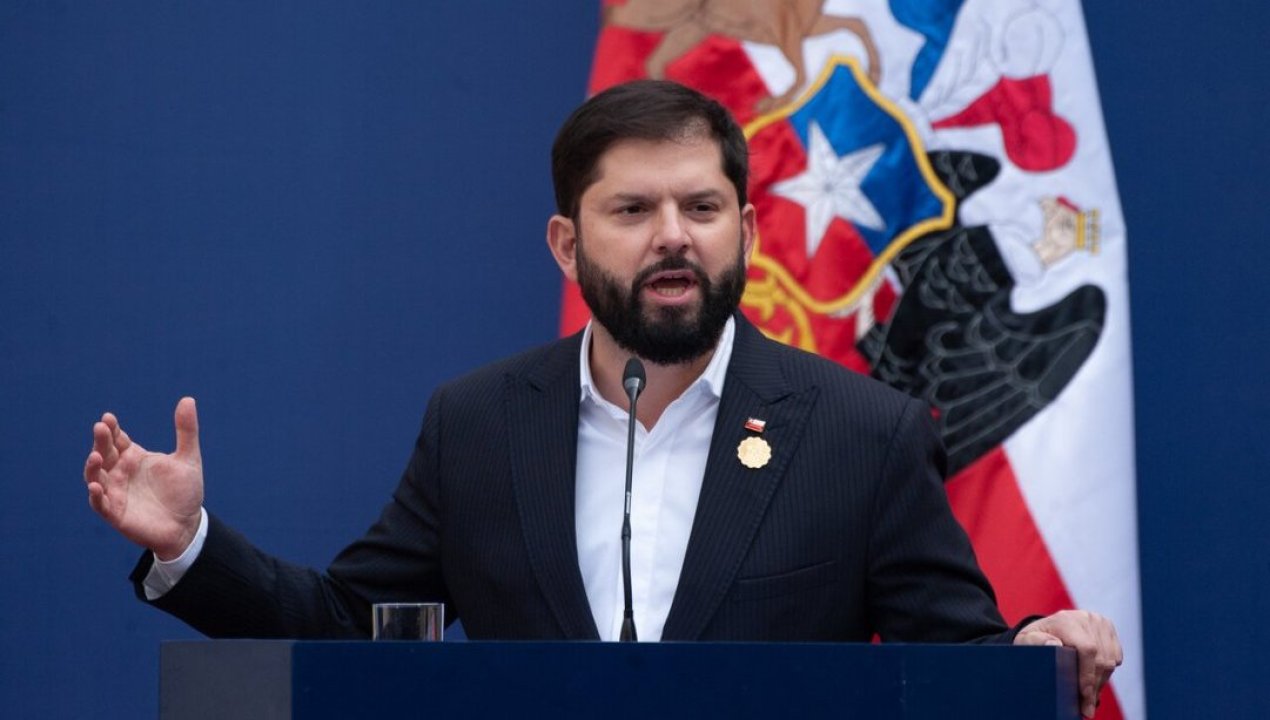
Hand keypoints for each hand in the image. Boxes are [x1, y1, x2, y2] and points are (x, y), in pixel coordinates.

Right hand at [83, 397, 204, 559]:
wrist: (188, 525)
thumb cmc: (185, 492)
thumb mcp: (188, 458)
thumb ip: (186, 431)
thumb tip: (188, 399)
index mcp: (134, 457)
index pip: (117, 439)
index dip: (111, 429)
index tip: (108, 418)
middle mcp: (121, 472)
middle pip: (104, 454)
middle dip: (101, 442)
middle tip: (101, 428)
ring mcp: (116, 492)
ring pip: (96, 477)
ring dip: (93, 467)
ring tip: (96, 456)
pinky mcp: (115, 513)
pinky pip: (100, 503)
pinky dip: (96, 495)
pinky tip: (96, 486)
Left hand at [1015, 610, 1121, 717]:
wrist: (1045, 629)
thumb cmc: (1034, 640)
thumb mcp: (1026, 642)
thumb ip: (1035, 643)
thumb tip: (1054, 644)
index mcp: (1066, 620)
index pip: (1087, 649)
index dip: (1088, 675)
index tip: (1084, 697)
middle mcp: (1085, 618)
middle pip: (1101, 658)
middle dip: (1094, 686)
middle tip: (1087, 707)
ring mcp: (1099, 621)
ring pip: (1110, 660)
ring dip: (1101, 682)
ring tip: (1089, 697)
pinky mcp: (1108, 628)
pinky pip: (1116, 656)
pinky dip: (1107, 672)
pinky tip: (1094, 681)